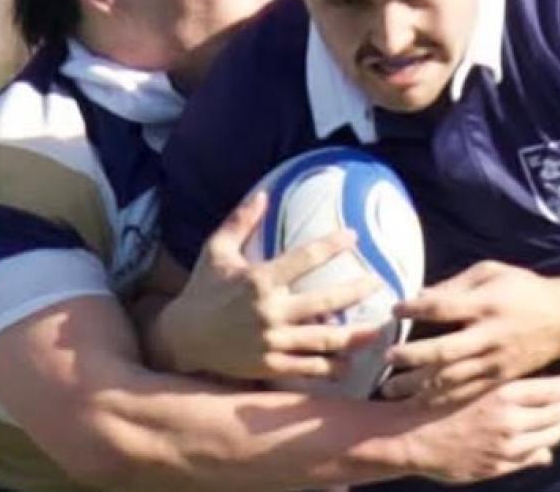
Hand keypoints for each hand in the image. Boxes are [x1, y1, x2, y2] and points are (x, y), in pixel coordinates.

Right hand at [155, 191, 382, 379]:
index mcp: (260, 279)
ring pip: (323, 339)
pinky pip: (307, 368)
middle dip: (357, 291)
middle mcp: (269, 311)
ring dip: (354, 336)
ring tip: (377, 331)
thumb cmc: (201, 291)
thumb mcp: (215, 252)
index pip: (305, 257)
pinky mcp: (269, 367)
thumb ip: (240, 222)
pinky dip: (331, 367)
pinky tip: (349, 364)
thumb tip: (262, 193)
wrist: (179, 339)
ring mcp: (271, 341)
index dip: (332, 244)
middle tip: (380, 283)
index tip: (354, 236)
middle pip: (326, 301)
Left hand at [384, 261, 559, 404]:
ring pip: (451, 379)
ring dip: (418, 385)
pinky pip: (466, 393)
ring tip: (390, 389)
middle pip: (443, 350)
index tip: (395, 310)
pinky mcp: (500, 378)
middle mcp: (489, 335)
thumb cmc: (524, 289)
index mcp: (485, 304)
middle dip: (411, 356)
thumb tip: (420, 296)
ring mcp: (495, 361)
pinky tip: (418, 402)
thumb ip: (456, 284)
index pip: (442, 308)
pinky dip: (440, 399)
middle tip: (386, 357)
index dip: (415, 309)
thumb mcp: (492, 272)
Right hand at [403, 373, 559, 483]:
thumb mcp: (474, 387)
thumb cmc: (439, 402)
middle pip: (557, 412)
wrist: (411, 435)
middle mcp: (511, 420)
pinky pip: (529, 457)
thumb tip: (529, 367)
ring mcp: (506, 446)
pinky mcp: (498, 465)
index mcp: (504, 394)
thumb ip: (506, 388)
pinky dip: (543, 448)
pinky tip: (550, 443)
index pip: (553, 389)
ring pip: (548, 435)